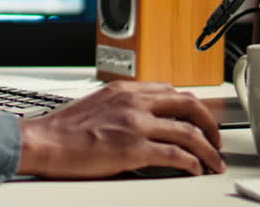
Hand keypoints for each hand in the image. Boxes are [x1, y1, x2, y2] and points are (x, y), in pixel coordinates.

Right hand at [16, 80, 224, 177]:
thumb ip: (123, 107)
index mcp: (126, 90)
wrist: (44, 141)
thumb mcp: (98, 105)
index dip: (191, 107)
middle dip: (209, 123)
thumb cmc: (64, 129)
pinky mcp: (134, 149)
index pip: (171, 91)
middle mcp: (135, 102)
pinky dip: (192, 163)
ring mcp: (136, 124)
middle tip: (216, 139)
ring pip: (188, 132)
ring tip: (214, 162)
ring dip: (208, 149)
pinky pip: (175, 155)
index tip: (198, 119)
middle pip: (189, 104)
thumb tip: (143, 122)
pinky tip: (195, 170)